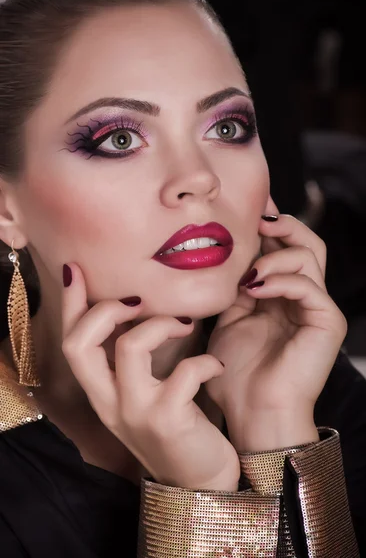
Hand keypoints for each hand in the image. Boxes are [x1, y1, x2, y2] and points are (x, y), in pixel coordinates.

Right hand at [61, 263, 239, 490]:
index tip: (75, 270)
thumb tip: (140, 309)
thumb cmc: (175, 428)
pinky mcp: (169, 420)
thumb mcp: (142, 395)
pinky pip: (183, 373)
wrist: (200, 483)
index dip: (71, 305)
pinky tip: (216, 365)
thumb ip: (132, 361)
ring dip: (160, 324)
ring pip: (129, 347)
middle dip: (105, 309)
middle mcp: (109, 403)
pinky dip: (205, 361)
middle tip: (138, 301)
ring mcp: (136, 412)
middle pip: (80, 344)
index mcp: (102, 393)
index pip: (71, 343)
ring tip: (184, 324)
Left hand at [205, 214, 346, 451]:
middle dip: (280, 225)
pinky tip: (255, 288)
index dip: (267, 227)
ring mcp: (317, 308)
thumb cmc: (237, 375)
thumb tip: (230, 257)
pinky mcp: (327, 321)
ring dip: (275, 256)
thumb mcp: (228, 321)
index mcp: (281, 296)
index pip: (283, 249)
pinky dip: (281, 280)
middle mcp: (302, 297)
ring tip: (248, 274)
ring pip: (309, 255)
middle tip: (256, 220)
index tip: (244, 211)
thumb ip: (234, 288)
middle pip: (305, 242)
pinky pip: (308, 285)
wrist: (254, 413)